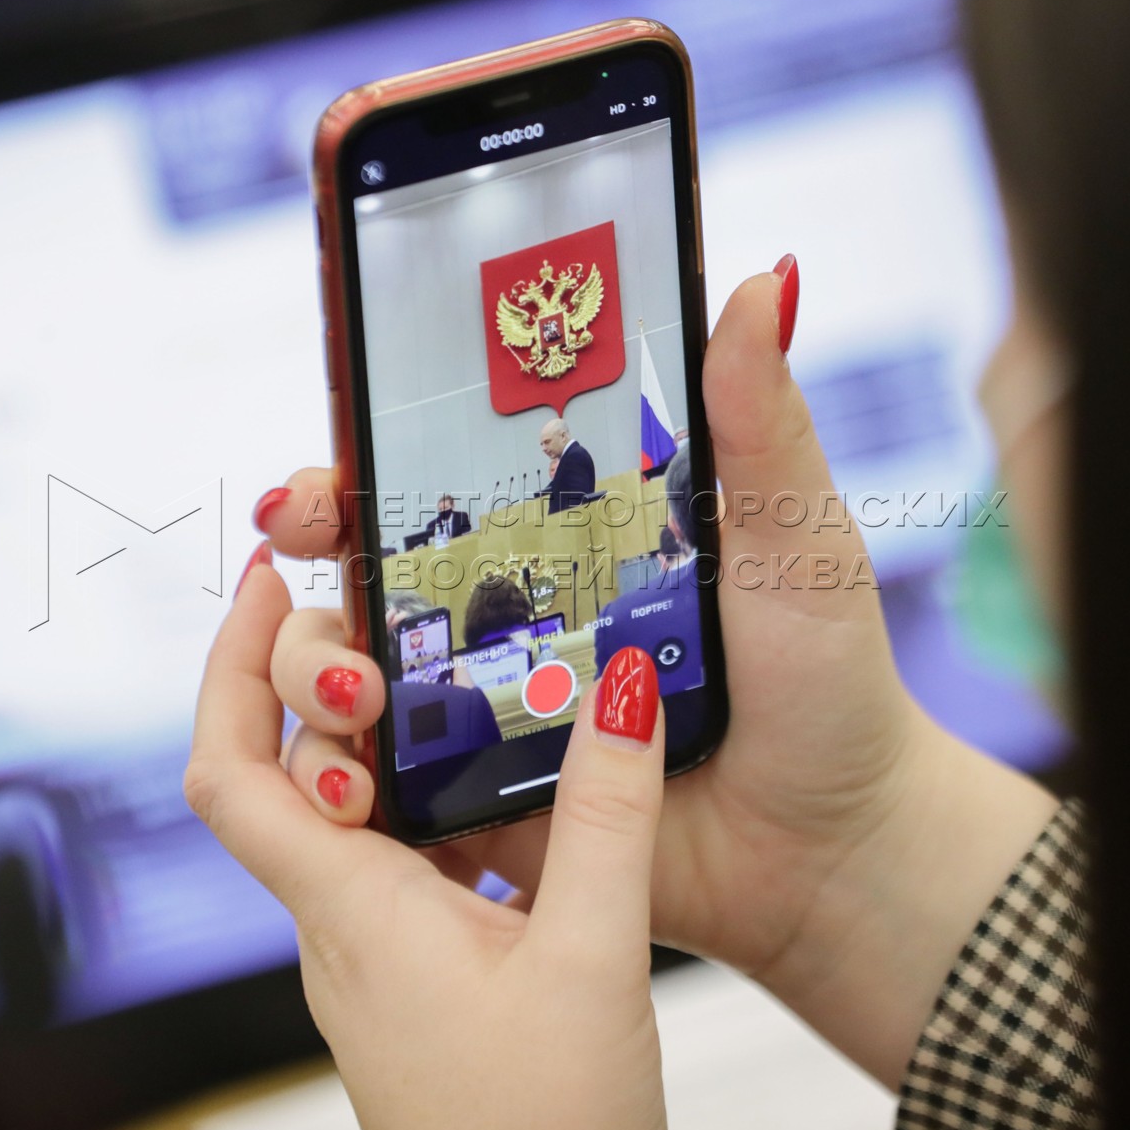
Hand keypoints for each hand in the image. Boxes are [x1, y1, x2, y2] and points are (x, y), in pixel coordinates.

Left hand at [185, 561, 669, 1129]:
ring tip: (439, 668)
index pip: (233, 772)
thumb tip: (616, 690)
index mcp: (352, 910)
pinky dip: (420, 796)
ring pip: (337, 815)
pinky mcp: (413, 976)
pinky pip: (391, 858)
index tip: (269, 583)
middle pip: (275, 774)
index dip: (229, 666)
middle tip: (377, 609)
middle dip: (309, 679)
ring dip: (369, 736)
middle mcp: (340, 926)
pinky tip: (487, 781)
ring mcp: (370, 955)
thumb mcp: (593, 957)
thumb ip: (604, 818)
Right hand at [252, 262, 1056, 1084]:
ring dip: (315, 663)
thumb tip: (769, 280)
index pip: (445, 468)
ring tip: (353, 689)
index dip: (373, 441)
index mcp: (570, 531)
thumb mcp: (794, 540)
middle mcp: (512, 607)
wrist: (830, 849)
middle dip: (313, 532)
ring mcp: (486, 703)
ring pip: (349, 664)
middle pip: (367, 554)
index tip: (339, 417)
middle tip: (298, 530)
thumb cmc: (824, 680)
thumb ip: (762, 422)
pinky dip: (345, 775)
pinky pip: (380, 781)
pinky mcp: (477, 797)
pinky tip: (354, 777)